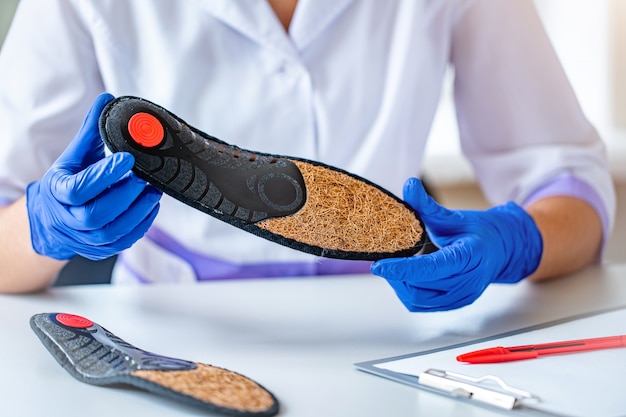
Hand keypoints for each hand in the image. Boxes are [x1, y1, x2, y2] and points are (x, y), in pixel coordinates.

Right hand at [26, 93, 161, 260]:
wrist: (54, 218)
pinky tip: (151, 207)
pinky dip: (141, 224)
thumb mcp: (75, 156)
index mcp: (59, 192)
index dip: (104, 175)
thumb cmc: (69, 181)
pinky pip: (124, 241)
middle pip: (97, 214)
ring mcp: (85, 238)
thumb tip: (107, 99)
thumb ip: (92, 130)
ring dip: (138, 210)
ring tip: (154, 191)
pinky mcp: (101, 249)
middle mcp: (69, 219)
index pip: (79, 188)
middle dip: (126, 195)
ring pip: (113, 231)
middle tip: (147, 178)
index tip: (128, 158)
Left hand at [371, 178, 542, 310]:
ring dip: (400, 285)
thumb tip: (409, 185)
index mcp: (470, 256)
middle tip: (385, 261)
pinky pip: (423, 305)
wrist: (503, 250)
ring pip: (418, 300)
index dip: (402, 269)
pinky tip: (405, 277)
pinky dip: (408, 292)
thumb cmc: (478, 232)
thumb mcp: (454, 216)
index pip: (431, 268)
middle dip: (397, 276)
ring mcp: (463, 296)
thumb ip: (428, 205)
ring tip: (395, 268)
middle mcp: (468, 282)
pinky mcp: (456, 304)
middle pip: (420, 287)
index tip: (379, 266)